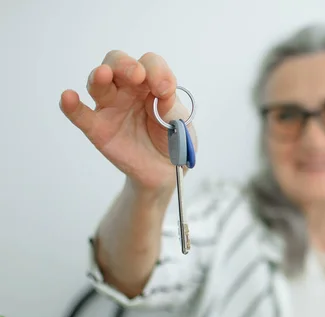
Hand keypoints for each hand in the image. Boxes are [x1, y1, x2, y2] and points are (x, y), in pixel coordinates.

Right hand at [59, 50, 196, 195]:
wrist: (165, 170)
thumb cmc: (172, 138)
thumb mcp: (180, 122)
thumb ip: (171, 108)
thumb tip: (162, 94)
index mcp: (151, 83)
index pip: (150, 64)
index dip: (157, 71)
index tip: (166, 90)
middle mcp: (127, 89)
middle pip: (117, 63)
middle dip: (125, 65)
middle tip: (138, 75)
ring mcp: (110, 107)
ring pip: (98, 83)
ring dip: (99, 76)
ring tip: (103, 74)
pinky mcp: (98, 128)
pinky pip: (81, 115)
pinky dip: (71, 106)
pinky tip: (68, 98)